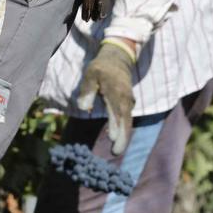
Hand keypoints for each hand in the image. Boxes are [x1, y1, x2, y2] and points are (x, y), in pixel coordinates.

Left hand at [76, 39, 136, 154]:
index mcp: (116, 93)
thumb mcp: (91, 75)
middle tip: (116, 153)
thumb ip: (87, 91)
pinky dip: (124, 130)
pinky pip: (127, 119)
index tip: (113, 140)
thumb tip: (84, 108)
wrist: (118, 59)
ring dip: (124, 136)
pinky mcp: (128, 104)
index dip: (116, 128)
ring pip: (128, 121)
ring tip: (117, 150)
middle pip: (126, 121)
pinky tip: (118, 140)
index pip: (117, 113)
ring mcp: (128, 102)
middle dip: (122, 138)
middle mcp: (125, 99)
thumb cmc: (101, 68)